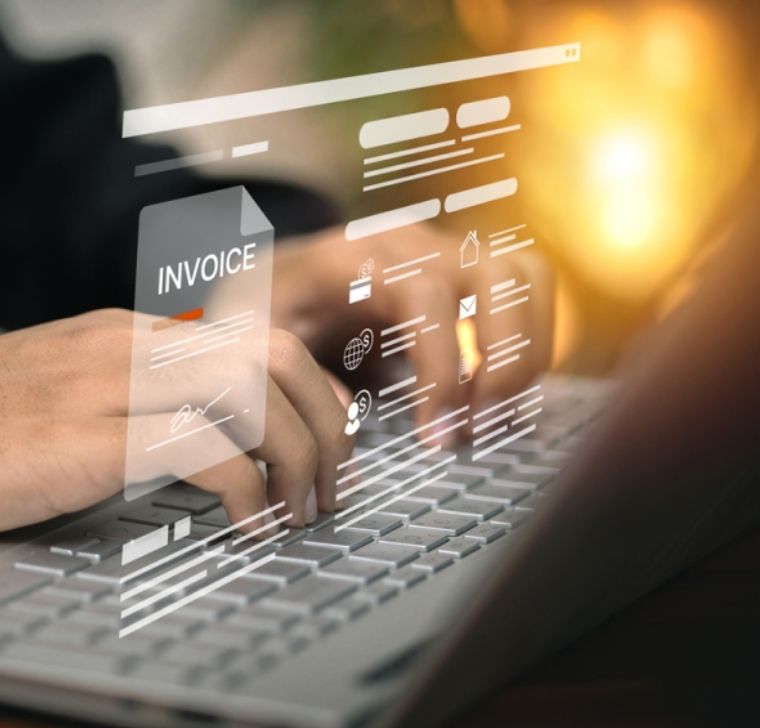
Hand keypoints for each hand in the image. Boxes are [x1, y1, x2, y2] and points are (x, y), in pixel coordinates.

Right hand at [0, 309, 351, 536]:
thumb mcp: (65, 398)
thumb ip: (134, 406)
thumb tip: (205, 443)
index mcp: (128, 336)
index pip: (256, 338)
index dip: (314, 391)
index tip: (330, 443)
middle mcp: (126, 346)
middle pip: (273, 353)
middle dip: (325, 421)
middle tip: (333, 484)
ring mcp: (103, 383)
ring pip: (249, 388)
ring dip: (297, 453)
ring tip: (302, 509)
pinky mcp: (80, 436)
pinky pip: (197, 445)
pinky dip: (244, 487)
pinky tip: (248, 524)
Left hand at [272, 223, 553, 438]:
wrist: (277, 273)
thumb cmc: (263, 306)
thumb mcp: (249, 336)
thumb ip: (283, 366)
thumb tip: (345, 406)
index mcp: (354, 255)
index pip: (425, 293)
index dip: (441, 366)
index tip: (435, 434)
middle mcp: (410, 241)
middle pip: (496, 276)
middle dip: (502, 361)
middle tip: (477, 430)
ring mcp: (443, 248)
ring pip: (524, 277)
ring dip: (526, 351)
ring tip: (494, 416)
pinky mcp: (463, 269)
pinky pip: (525, 290)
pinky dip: (531, 341)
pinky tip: (500, 395)